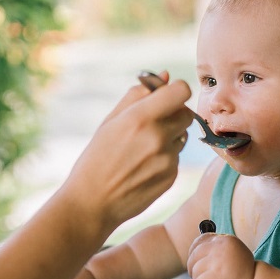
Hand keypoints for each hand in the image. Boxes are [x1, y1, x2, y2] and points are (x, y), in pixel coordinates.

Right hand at [60, 71, 192, 230]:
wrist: (92, 202)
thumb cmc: (97, 158)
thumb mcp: (110, 122)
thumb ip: (138, 96)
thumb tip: (166, 75)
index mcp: (140, 118)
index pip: (181, 91)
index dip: (176, 91)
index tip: (167, 96)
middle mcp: (157, 137)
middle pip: (187, 114)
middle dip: (175, 114)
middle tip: (154, 122)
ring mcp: (167, 159)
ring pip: (182, 137)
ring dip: (169, 137)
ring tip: (142, 150)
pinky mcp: (171, 177)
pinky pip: (176, 157)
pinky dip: (165, 158)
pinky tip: (143, 167)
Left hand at [187, 234, 255, 278]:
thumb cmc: (240, 274)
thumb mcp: (230, 254)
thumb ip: (215, 249)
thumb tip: (193, 251)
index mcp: (225, 239)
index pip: (199, 241)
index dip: (194, 254)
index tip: (198, 264)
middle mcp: (221, 246)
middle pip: (194, 256)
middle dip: (195, 270)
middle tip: (205, 278)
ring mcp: (219, 260)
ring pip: (194, 270)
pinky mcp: (217, 275)